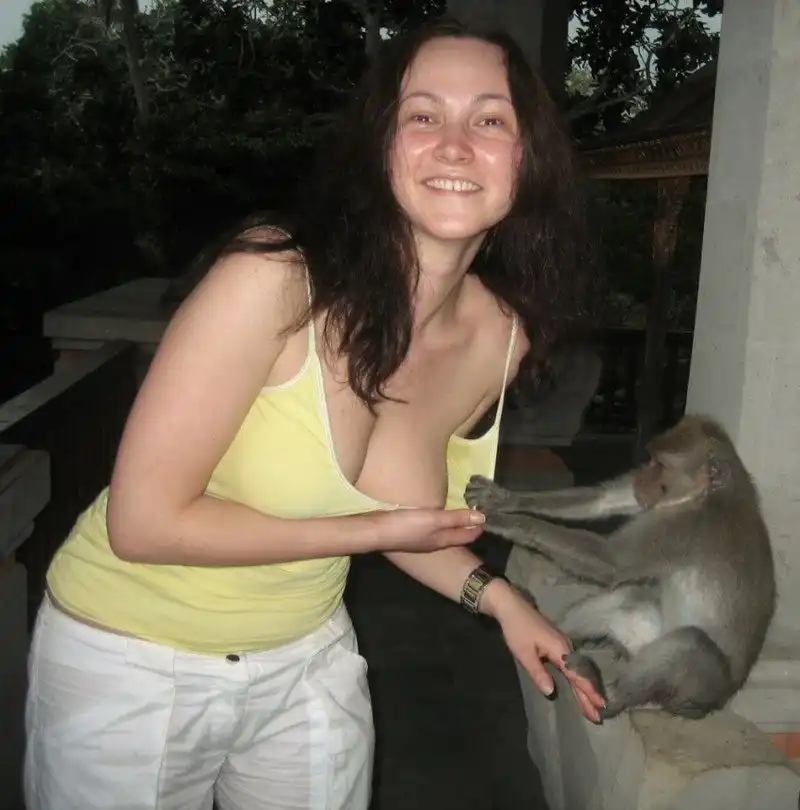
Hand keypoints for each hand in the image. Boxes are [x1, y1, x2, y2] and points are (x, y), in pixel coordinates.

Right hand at [369, 507, 485, 553]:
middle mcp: (434, 542)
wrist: (377, 532)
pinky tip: (434, 517)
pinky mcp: (411, 534)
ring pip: (444, 533)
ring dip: (454, 524)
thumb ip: (457, 518)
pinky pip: (431, 529)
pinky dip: (439, 523)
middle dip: (468, 526)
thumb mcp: (435, 519)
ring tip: (460, 513)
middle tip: (477, 513)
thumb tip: (482, 517)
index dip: (478, 527)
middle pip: (456, 536)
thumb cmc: (407, 526)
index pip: (467, 536)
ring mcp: (422, 540)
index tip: (488, 517)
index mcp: (443, 540)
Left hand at [484, 582, 605, 723]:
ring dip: (584, 688)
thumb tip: (551, 693)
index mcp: (560, 650)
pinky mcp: (558, 643)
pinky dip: (578, 678)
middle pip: (580, 673)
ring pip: (578, 669)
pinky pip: (573, 664)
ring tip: (591, 706)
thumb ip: (539, 673)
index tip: (600, 707)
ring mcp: (563, 644)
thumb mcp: (524, 654)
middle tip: (598, 715)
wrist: (511, 606)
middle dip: (589, 695)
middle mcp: (566, 647)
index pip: (577, 675)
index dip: (588, 692)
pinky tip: (578, 686)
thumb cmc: (517, 629)